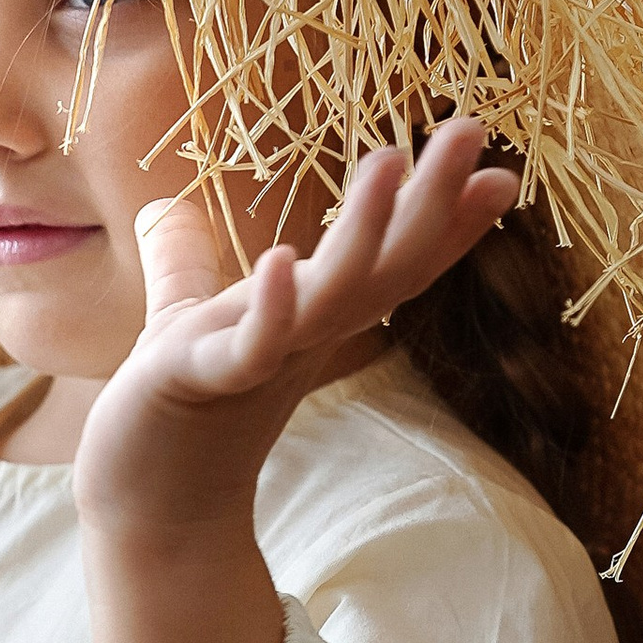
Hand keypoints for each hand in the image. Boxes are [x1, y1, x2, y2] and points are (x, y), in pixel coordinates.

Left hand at [73, 119, 514, 542]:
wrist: (143, 513)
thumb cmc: (169, 417)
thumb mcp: (184, 320)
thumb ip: (182, 263)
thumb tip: (166, 206)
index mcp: (308, 320)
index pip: (389, 263)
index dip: (441, 219)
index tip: (498, 169)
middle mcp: (301, 338)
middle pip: (381, 265)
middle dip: (427, 200)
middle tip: (470, 129)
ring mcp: (260, 361)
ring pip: (331, 293)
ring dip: (362, 229)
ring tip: (388, 159)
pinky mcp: (205, 382)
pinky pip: (252, 346)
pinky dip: (271, 308)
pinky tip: (281, 258)